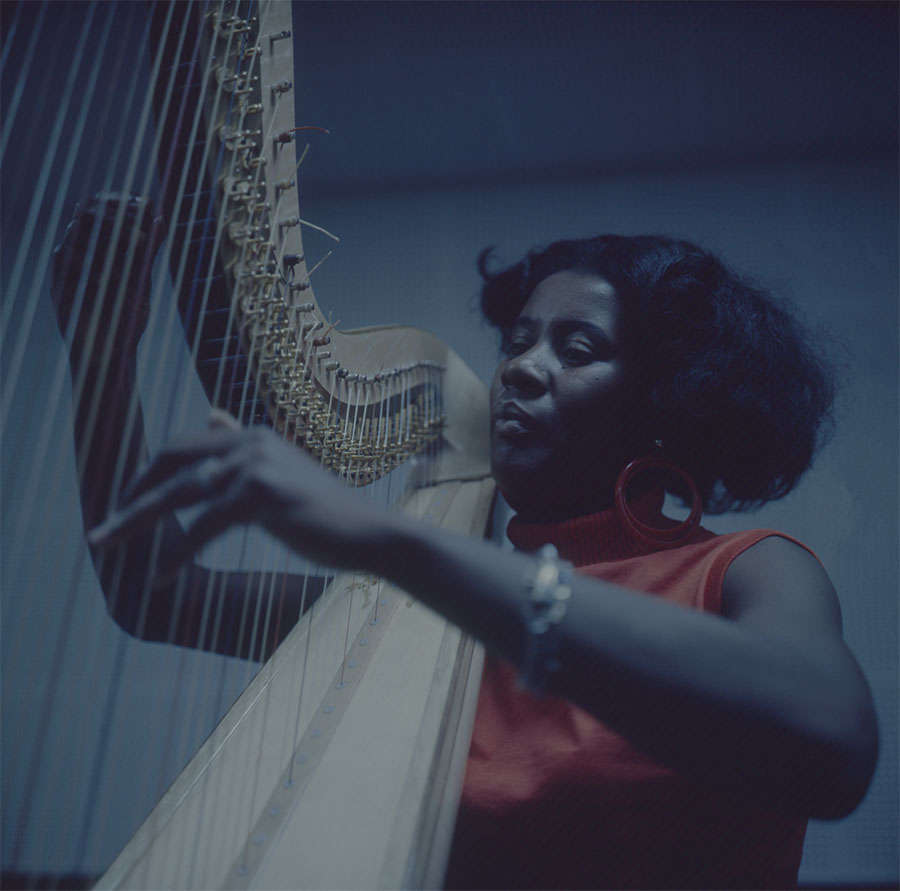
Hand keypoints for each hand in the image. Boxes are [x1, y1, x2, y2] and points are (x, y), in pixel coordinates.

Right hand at [52, 193, 163, 363]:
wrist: (111, 356)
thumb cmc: (126, 319)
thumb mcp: (141, 282)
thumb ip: (147, 252)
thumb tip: (159, 218)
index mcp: (97, 248)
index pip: (100, 207)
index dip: (121, 201)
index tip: (146, 204)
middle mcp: (79, 252)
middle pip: (86, 211)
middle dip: (117, 215)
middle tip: (142, 236)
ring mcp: (67, 269)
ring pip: (77, 231)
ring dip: (109, 236)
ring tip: (134, 251)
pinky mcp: (59, 288)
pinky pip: (68, 261)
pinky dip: (93, 263)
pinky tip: (112, 276)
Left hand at [88, 410, 382, 575]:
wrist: (370, 533)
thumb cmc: (324, 513)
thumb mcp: (279, 472)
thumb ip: (243, 448)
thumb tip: (212, 414)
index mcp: (252, 436)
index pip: (183, 446)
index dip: (147, 474)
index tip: (125, 504)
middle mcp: (250, 442)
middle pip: (172, 461)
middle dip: (132, 494)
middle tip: (104, 528)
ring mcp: (257, 464)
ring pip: (180, 494)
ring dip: (137, 522)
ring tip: (107, 546)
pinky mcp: (263, 494)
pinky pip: (204, 526)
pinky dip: (177, 554)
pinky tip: (160, 577)